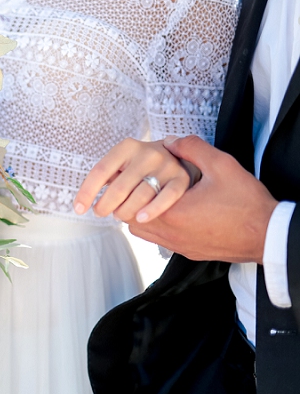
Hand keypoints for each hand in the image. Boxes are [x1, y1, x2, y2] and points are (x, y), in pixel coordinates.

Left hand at [73, 138, 192, 222]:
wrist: (180, 156)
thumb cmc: (140, 166)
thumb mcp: (122, 163)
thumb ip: (106, 177)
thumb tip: (83, 202)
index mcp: (126, 147)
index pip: (100, 171)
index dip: (87, 192)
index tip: (79, 209)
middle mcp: (147, 153)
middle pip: (119, 188)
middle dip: (105, 205)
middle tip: (100, 213)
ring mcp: (166, 166)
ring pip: (140, 196)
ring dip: (125, 211)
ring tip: (118, 215)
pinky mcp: (181, 179)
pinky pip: (166, 198)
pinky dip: (152, 211)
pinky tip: (140, 219)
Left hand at [126, 135, 277, 262]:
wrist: (267, 235)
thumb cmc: (247, 205)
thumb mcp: (221, 166)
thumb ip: (193, 149)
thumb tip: (171, 142)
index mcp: (172, 212)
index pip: (132, 201)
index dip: (127, 186)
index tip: (125, 176)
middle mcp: (170, 233)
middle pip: (131, 218)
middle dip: (130, 200)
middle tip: (134, 184)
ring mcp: (177, 245)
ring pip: (143, 231)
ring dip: (142, 214)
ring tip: (149, 197)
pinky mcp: (187, 251)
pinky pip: (159, 240)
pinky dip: (156, 225)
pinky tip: (167, 211)